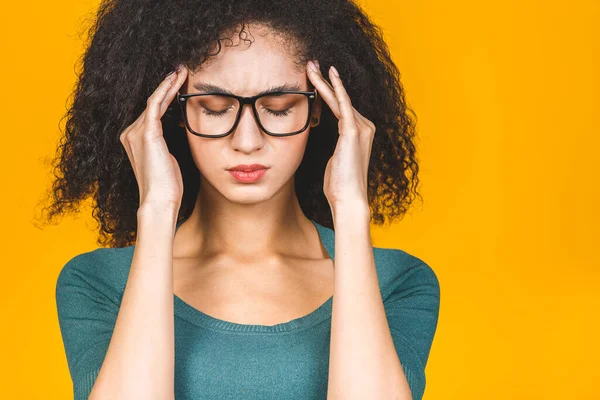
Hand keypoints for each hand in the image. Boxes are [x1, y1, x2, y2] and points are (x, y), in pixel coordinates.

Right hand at [119, 65, 188, 210]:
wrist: (160, 201)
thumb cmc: (167, 186)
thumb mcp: (168, 159)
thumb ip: (168, 142)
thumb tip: (180, 128)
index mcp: (134, 139)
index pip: (152, 111)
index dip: (165, 96)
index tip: (179, 83)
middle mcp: (130, 133)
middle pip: (153, 103)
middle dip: (168, 86)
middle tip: (182, 70)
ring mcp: (135, 132)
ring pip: (154, 101)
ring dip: (169, 84)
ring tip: (182, 71)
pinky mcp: (146, 133)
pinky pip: (155, 105)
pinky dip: (165, 90)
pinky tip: (175, 79)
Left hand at [306, 60, 374, 212]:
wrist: (348, 199)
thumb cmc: (339, 185)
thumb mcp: (335, 160)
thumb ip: (335, 147)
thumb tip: (326, 142)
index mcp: (360, 133)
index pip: (340, 106)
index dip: (328, 91)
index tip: (314, 77)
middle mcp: (365, 126)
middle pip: (340, 98)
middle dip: (325, 81)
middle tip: (310, 63)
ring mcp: (361, 128)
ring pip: (339, 99)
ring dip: (324, 82)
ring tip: (311, 66)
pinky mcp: (354, 132)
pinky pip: (343, 105)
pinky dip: (336, 89)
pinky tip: (329, 76)